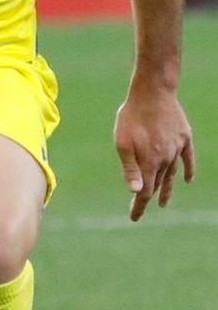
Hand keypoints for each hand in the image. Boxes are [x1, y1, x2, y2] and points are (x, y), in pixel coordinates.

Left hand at [114, 84, 194, 219]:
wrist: (153, 91)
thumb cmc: (132, 116)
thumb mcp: (123, 142)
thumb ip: (130, 168)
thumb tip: (136, 192)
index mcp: (149, 162)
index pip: (145, 192)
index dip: (139, 206)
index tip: (134, 218)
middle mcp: (166, 159)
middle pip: (158, 184)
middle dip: (149, 198)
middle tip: (143, 209)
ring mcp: (177, 148)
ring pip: (172, 174)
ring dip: (167, 189)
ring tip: (163, 202)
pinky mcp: (184, 137)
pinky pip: (187, 158)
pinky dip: (187, 169)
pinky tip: (187, 179)